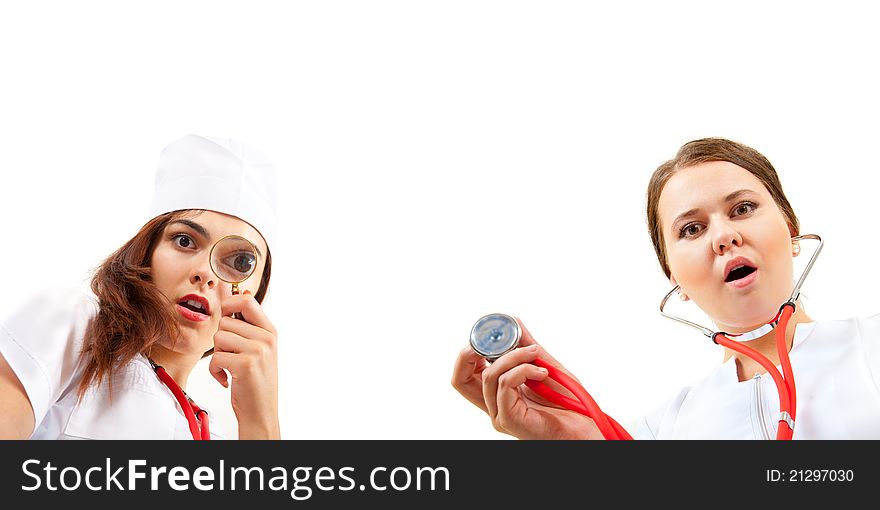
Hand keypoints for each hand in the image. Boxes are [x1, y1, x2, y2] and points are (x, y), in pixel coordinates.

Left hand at [209, 290, 279, 438]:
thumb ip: (251, 324)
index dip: (229, 305)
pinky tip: (226, 379)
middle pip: (226, 322)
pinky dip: (214, 371)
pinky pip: (215, 357)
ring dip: (218, 355)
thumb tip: (242, 294)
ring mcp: (258, 351)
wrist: (261, 412)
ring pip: (219, 338)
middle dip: (221, 340)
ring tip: (230, 367)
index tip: (226, 319)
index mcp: (270, 331)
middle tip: (232, 356)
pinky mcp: (245, 365)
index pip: (246, 301)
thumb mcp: (260, 349)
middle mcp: (267, 339)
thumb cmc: (255, 381)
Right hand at [452, 318, 602, 439]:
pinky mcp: (510, 419)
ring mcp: (500, 414)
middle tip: (493, 338)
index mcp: (498, 395)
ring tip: (535, 355)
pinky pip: (505, 384)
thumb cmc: (569, 405)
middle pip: (460, 379)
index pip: (465, 375)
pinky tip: (541, 372)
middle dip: (471, 352)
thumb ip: (527, 347)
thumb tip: (513, 322)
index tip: (488, 334)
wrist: (586, 430)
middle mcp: (494, 406)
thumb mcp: (545, 366)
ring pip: (489, 375)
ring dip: (514, 356)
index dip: (468, 353)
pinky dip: (523, 369)